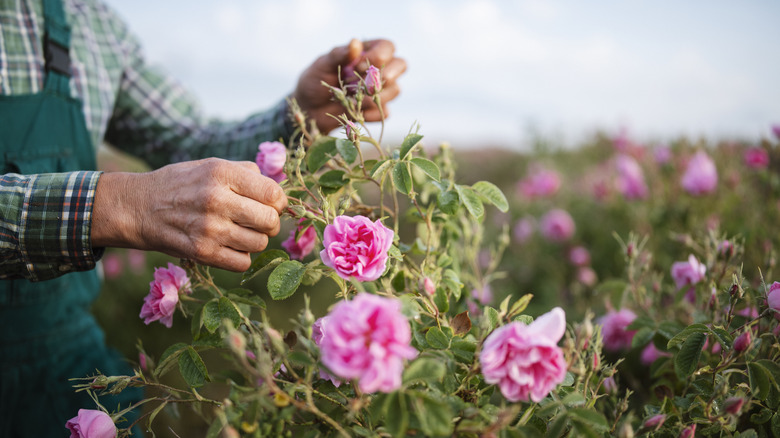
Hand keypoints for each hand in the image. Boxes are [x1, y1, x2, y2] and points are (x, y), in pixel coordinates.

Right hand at [92, 158, 287, 271]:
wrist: (138, 207)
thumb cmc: (181, 185)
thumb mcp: (211, 165)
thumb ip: (246, 174)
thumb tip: (278, 190)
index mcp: (222, 174)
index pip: (273, 193)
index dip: (278, 201)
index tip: (270, 204)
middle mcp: (216, 200)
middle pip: (270, 221)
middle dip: (270, 222)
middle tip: (258, 221)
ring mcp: (209, 229)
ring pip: (260, 244)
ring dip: (255, 240)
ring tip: (240, 232)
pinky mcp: (201, 253)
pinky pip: (242, 263)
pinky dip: (241, 257)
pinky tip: (229, 246)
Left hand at [292, 38, 406, 133]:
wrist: (309, 108)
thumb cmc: (315, 80)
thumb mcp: (323, 65)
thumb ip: (339, 55)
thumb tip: (355, 43)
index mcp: (367, 51)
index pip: (387, 47)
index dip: (378, 57)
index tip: (356, 66)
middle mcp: (378, 68)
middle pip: (401, 65)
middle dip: (384, 76)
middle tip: (363, 85)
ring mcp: (380, 90)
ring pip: (395, 90)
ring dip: (374, 96)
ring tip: (351, 99)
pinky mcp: (377, 109)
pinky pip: (385, 112)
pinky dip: (369, 114)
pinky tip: (354, 113)